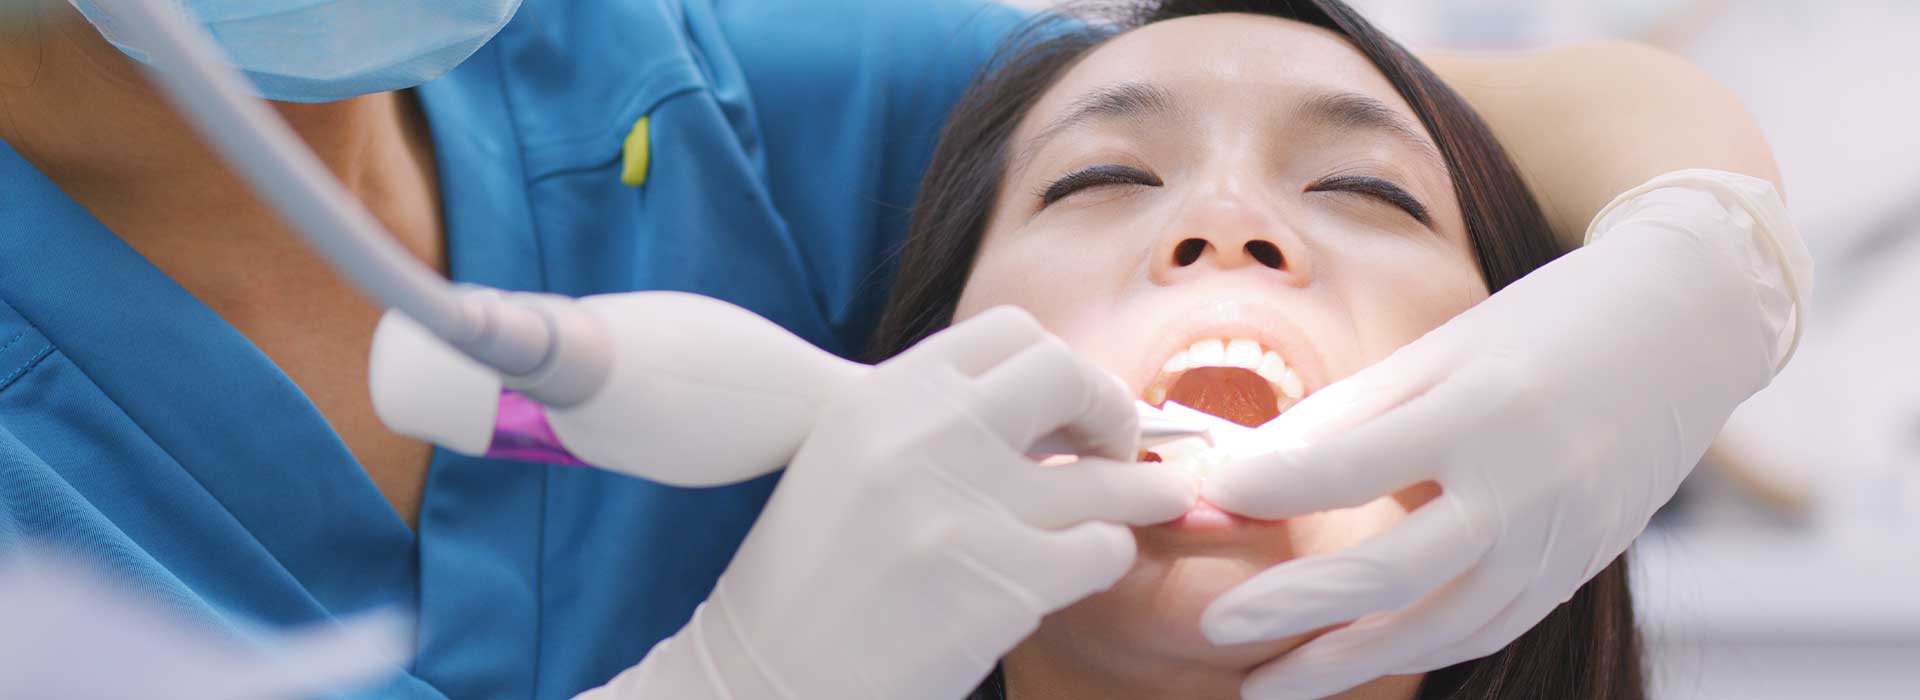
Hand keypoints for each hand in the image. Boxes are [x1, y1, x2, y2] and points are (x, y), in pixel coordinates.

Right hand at [579, 307, 1196, 699]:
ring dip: (1144, 490)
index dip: (1060, 365)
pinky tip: (1094, 564)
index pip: (1010, 333)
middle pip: (1066, 377)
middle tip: (1121, 443)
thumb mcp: (847, 463)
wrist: (763, 679)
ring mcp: (968, 507)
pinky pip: (1102, 550)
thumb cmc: (806, 582)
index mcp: (881, 397)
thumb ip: (930, 425)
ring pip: (1102, 478)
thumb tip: (1045, 414)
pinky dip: (1109, 556)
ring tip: (1165, 498)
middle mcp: (925, 436)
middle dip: (1110, 408)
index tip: (1072, 404)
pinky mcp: (1004, 582)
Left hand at [1195, 170, 1809, 697]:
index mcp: (1481, 411)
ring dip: (1346, 663)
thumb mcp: (1439, 351)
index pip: (1353, 464)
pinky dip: (1414, 648)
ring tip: (1268, 682)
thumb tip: (1244, 472)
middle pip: (1391, 571)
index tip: (1210, 496)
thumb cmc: (1541, 326)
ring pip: (1439, 627)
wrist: (1685, 330)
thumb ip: (1344, 417)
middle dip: (1294, 608)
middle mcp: (1526, 487)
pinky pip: (1484, 628)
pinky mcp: (1577, 569)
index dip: (1273, 486)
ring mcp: (1560, 540)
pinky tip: (1353, 658)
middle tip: (1217, 628)